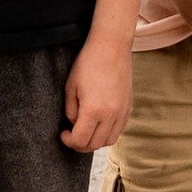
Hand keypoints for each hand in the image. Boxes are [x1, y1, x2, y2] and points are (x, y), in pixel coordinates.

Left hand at [61, 37, 132, 152]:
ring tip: (86, 131)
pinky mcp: (128, 107)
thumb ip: (71, 111)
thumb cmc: (88, 63)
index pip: (80, 140)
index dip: (69, 141)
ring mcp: (122, 112)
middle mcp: (110, 115)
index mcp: (93, 110)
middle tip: (72, 135)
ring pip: (109, 140)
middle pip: (95, 144)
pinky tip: (99, 123)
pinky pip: (119, 129)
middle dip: (80, 144)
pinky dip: (108, 132)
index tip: (63, 133)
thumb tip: (74, 124)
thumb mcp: (71, 87)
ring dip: (95, 141)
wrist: (111, 47)